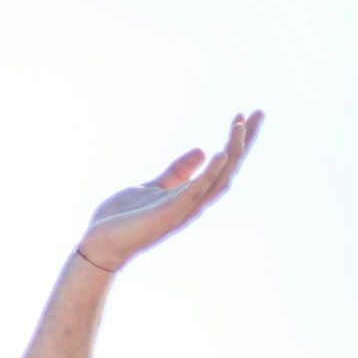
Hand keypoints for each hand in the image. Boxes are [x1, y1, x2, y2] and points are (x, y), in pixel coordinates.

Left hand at [79, 111, 262, 272]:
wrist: (99, 244)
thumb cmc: (124, 219)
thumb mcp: (153, 186)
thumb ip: (178, 172)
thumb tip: (202, 150)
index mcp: (190, 195)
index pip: (222, 166)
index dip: (235, 142)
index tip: (243, 117)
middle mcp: (193, 203)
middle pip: (229, 170)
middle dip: (244, 142)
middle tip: (258, 113)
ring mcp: (183, 209)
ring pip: (218, 179)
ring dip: (231, 152)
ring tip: (240, 126)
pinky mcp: (168, 213)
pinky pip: (195, 192)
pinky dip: (209, 173)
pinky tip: (219, 153)